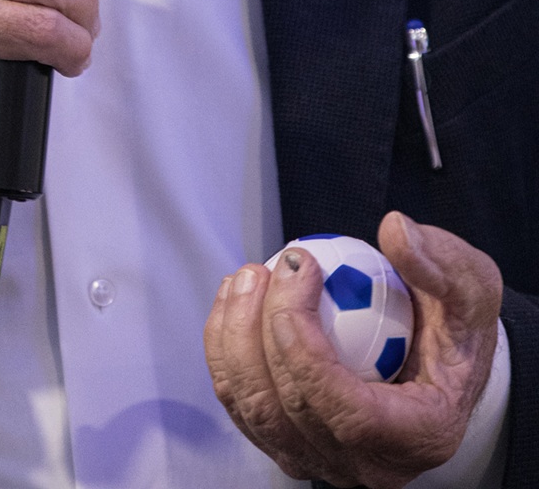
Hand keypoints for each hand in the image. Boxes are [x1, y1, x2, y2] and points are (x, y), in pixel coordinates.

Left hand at [203, 211, 501, 485]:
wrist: (442, 361)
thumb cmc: (457, 324)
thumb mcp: (469, 285)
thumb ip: (439, 261)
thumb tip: (393, 230)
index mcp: (419, 435)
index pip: (347, 411)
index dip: (305, 348)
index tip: (295, 273)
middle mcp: (367, 465)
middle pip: (289, 410)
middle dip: (262, 329)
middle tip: (268, 265)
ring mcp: (324, 459)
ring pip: (255, 411)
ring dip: (234, 338)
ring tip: (247, 275)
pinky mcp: (292, 443)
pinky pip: (242, 404)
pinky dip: (226, 350)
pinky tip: (235, 298)